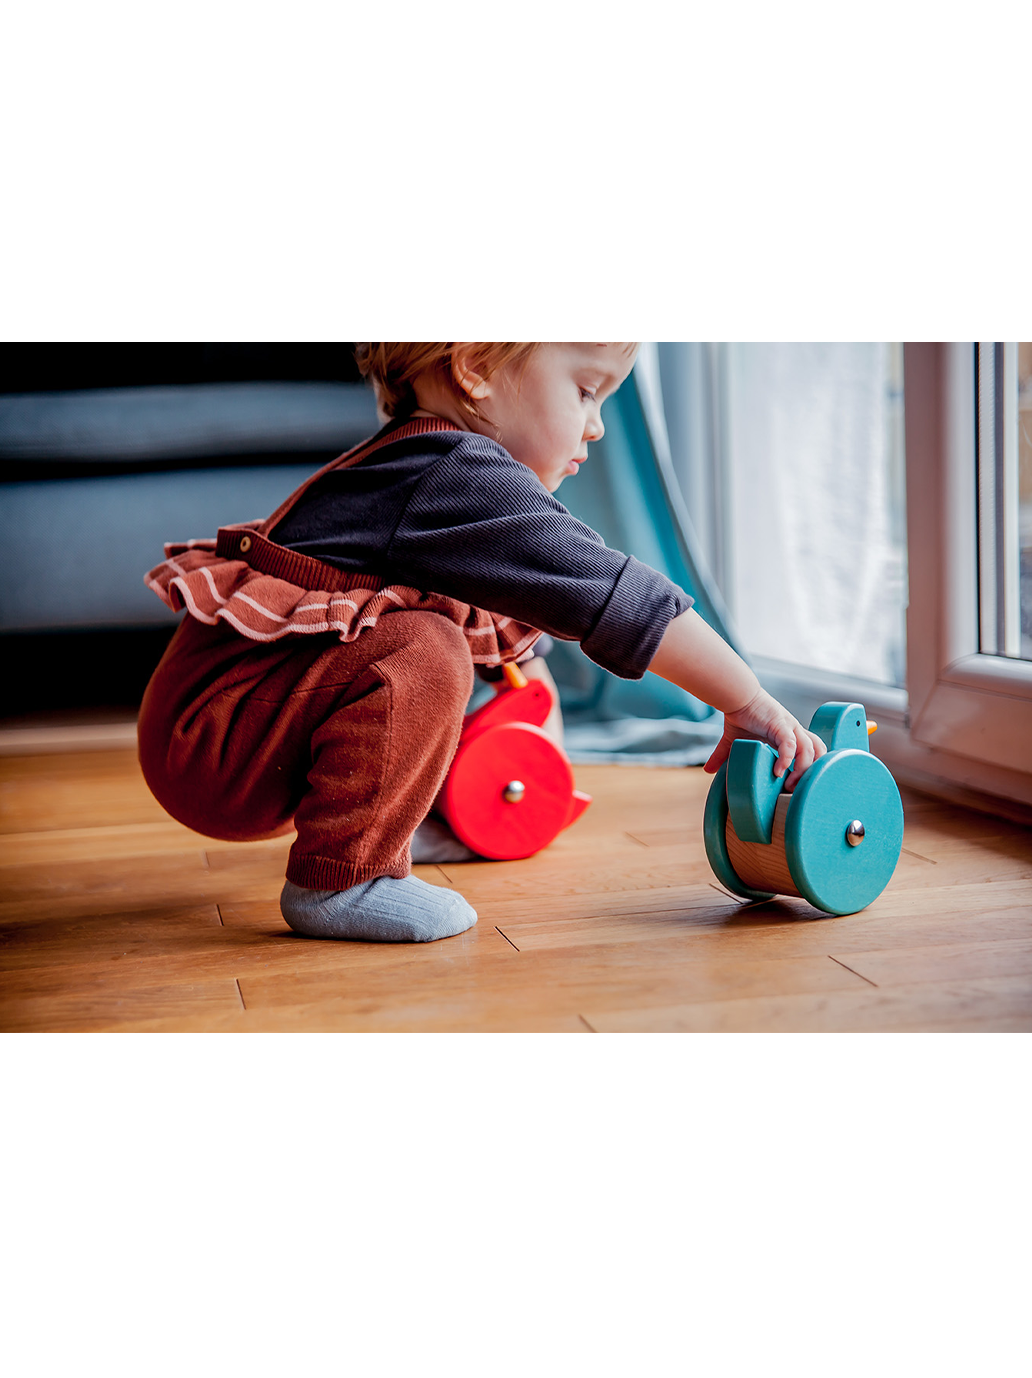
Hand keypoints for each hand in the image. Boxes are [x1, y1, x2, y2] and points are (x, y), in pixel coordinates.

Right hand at [703, 688, 825, 790]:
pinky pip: (790, 743)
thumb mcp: (733, 741)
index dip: (811, 769)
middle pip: (820, 752)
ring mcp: (790, 727)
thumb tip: (708, 770)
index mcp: (791, 736)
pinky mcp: (780, 724)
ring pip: (809, 750)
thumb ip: (724, 756)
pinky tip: (778, 772)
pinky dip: (787, 759)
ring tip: (788, 785)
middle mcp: (795, 731)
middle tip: (795, 789)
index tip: (797, 787)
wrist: (735, 696)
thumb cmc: (739, 715)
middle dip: (812, 772)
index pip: (814, 752)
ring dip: (801, 770)